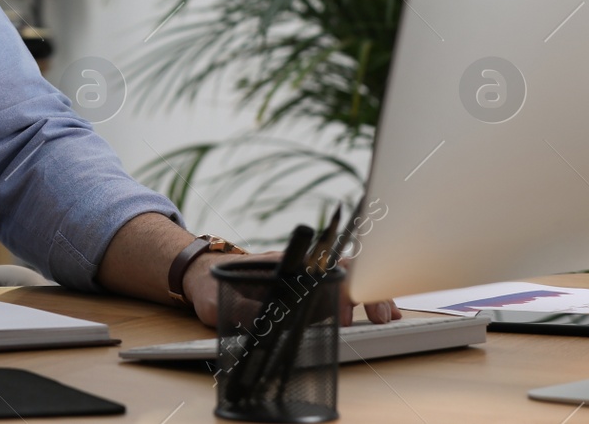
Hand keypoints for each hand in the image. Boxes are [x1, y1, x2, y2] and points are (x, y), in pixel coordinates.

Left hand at [181, 251, 401, 327]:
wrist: (202, 274)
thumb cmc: (212, 284)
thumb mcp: (223, 299)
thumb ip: (245, 310)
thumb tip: (266, 321)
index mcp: (283, 266)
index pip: (322, 267)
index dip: (340, 287)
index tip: (347, 310)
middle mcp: (299, 267)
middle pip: (345, 270)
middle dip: (368, 291)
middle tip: (381, 318)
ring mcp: (305, 276)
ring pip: (349, 278)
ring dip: (371, 295)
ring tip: (386, 317)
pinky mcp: (307, 289)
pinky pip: (342, 289)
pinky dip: (363, 299)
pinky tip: (378, 313)